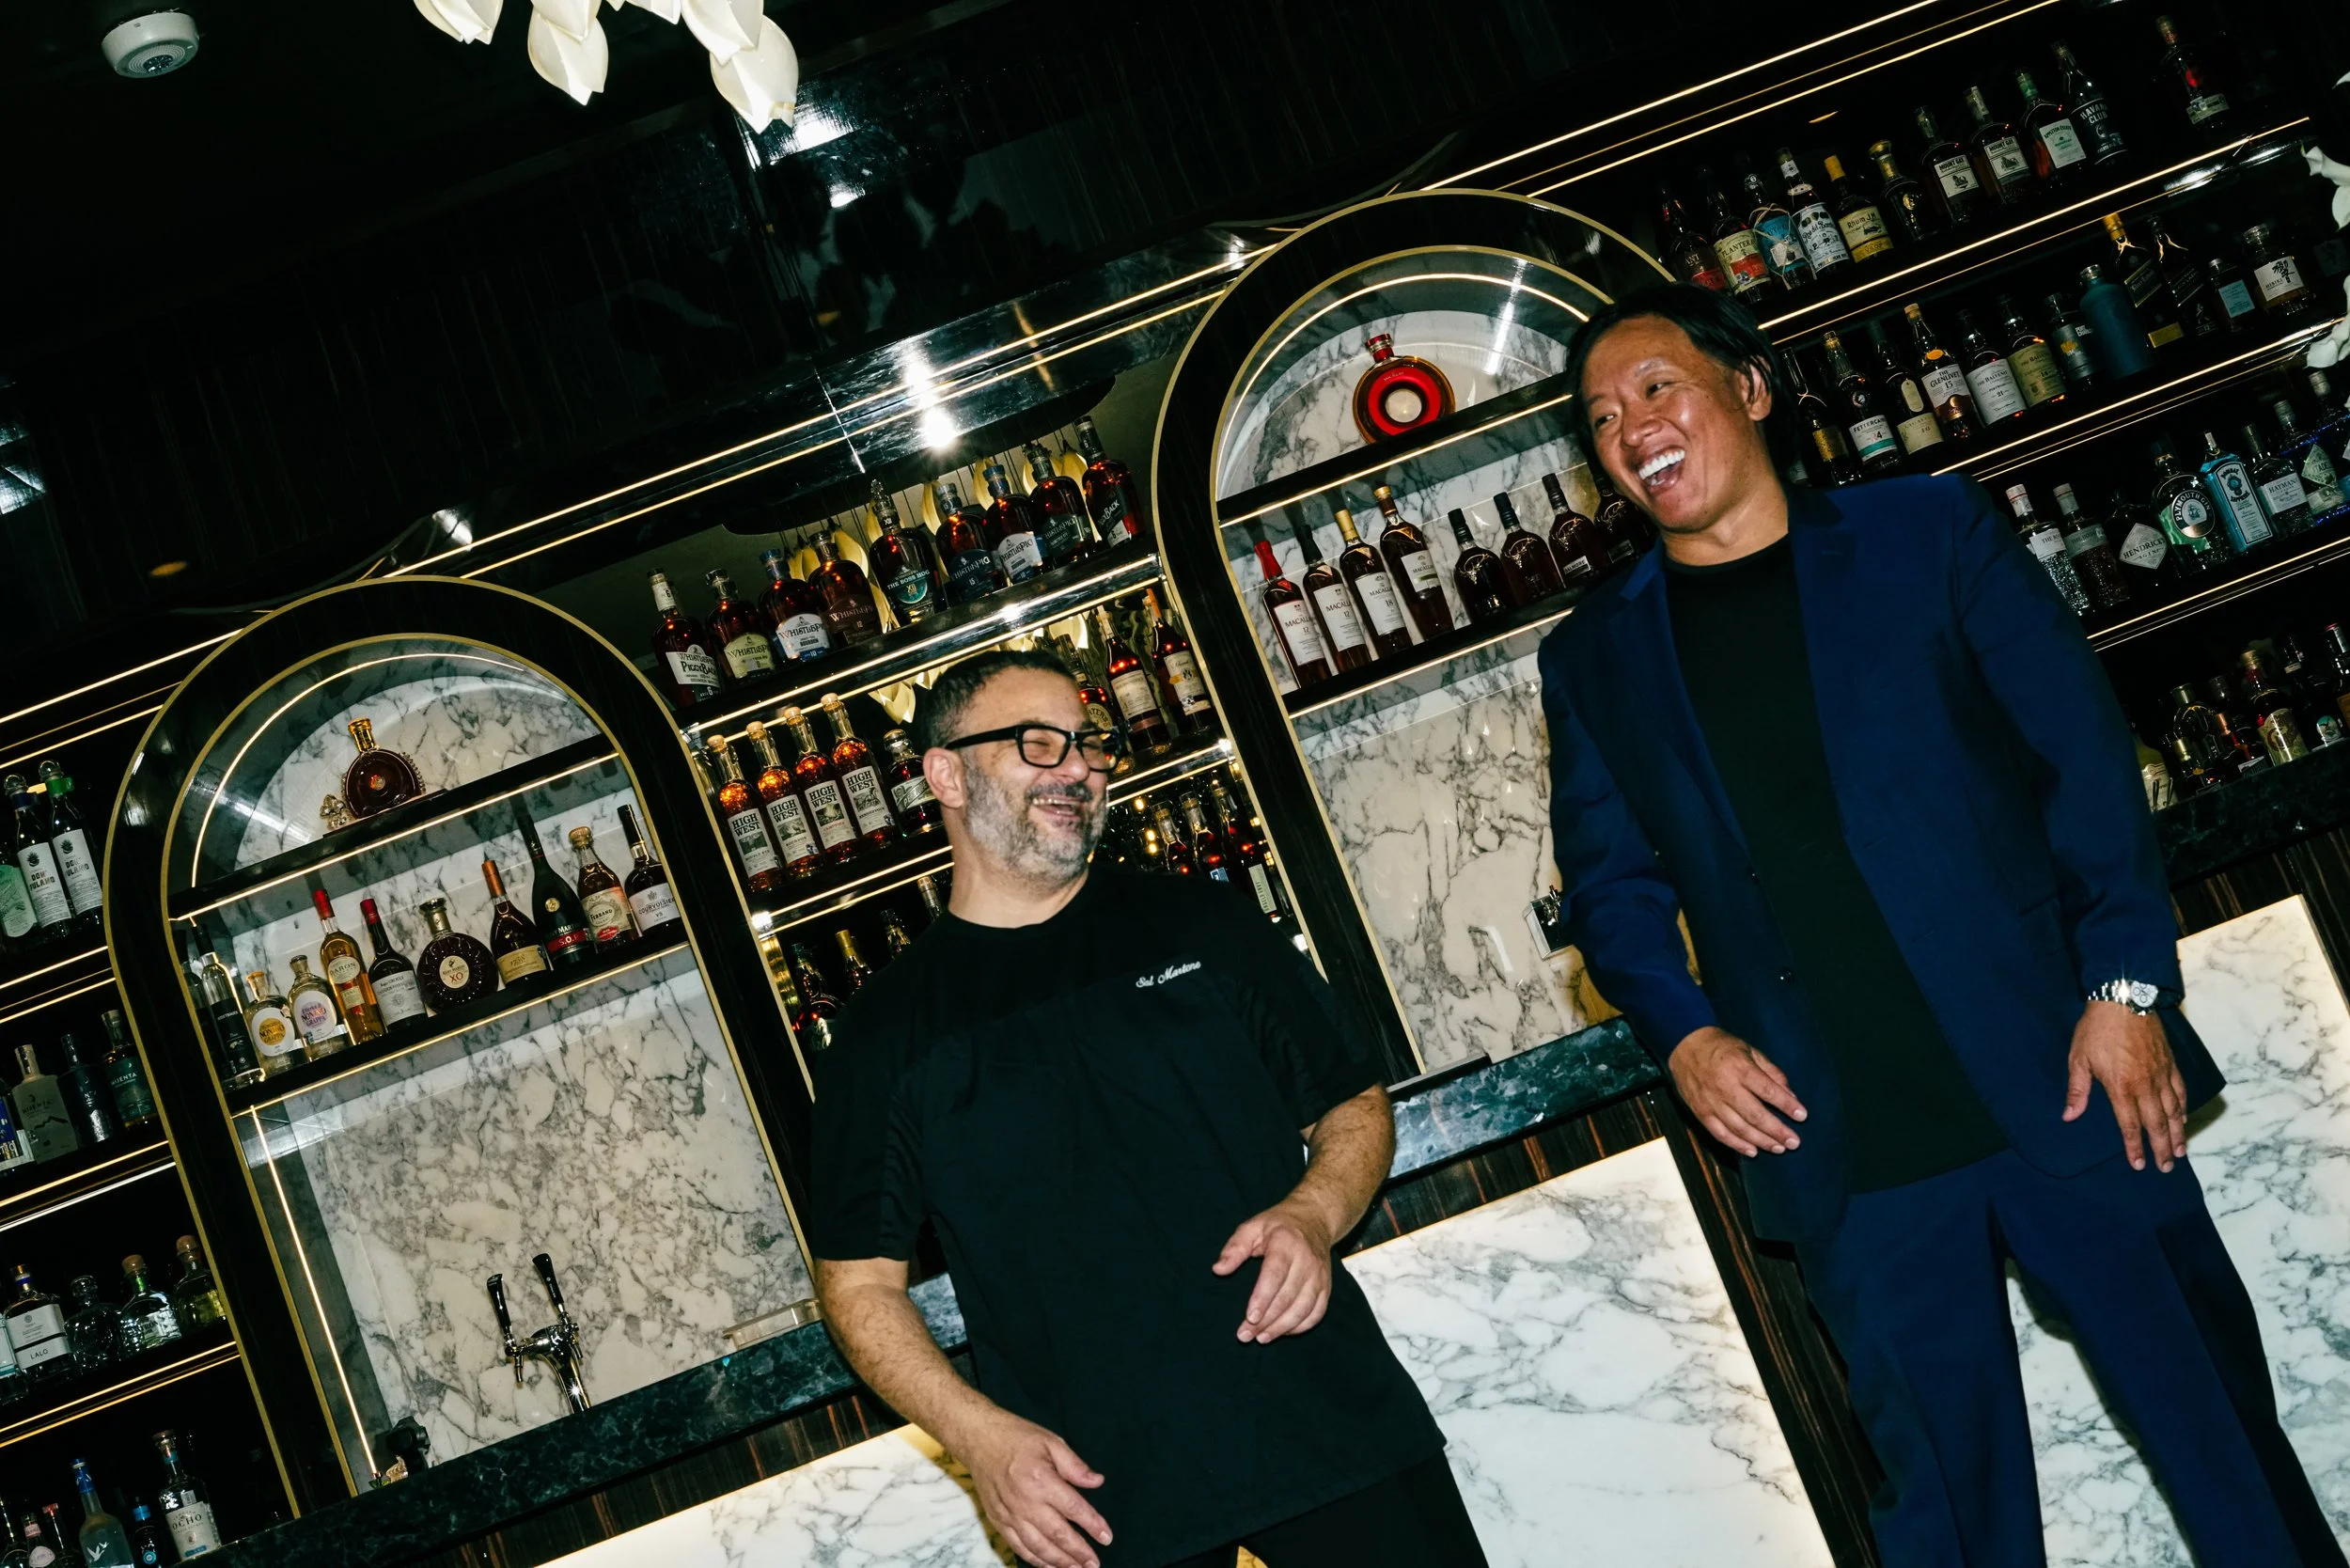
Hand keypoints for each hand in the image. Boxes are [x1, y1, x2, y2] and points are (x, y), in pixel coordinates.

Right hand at [962, 1412, 1110, 1567]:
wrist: (979, 1439)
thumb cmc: (1017, 1437)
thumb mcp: (1051, 1441)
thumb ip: (1074, 1465)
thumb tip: (1097, 1482)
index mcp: (1041, 1480)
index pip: (1073, 1509)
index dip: (1092, 1525)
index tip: (1106, 1537)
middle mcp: (1025, 1502)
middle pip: (1057, 1534)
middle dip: (1078, 1552)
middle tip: (1094, 1563)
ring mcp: (1010, 1515)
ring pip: (1038, 1547)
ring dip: (1059, 1562)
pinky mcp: (998, 1521)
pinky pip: (1019, 1547)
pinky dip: (1035, 1560)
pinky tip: (1049, 1566)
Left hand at [1211, 1199, 1334, 1343]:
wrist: (1314, 1219)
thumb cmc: (1277, 1226)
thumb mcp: (1252, 1227)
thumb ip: (1234, 1248)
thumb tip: (1218, 1270)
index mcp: (1286, 1243)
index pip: (1275, 1274)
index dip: (1263, 1298)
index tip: (1249, 1317)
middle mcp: (1307, 1260)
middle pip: (1288, 1296)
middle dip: (1267, 1320)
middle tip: (1246, 1335)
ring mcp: (1319, 1275)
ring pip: (1303, 1308)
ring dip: (1282, 1327)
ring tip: (1261, 1338)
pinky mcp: (1326, 1287)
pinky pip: (1316, 1312)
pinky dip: (1300, 1327)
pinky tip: (1283, 1332)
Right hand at [1669, 1026, 1806, 1156]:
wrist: (1684, 1045)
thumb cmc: (1721, 1047)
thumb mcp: (1750, 1050)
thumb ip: (1771, 1072)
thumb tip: (1790, 1095)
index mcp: (1740, 1067)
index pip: (1768, 1090)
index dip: (1786, 1105)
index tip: (1802, 1116)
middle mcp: (1725, 1087)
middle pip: (1755, 1114)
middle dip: (1777, 1130)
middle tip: (1794, 1142)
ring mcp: (1711, 1102)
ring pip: (1739, 1128)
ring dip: (1761, 1141)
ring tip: (1779, 1148)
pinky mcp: (1700, 1112)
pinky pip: (1720, 1133)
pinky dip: (1736, 1145)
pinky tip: (1753, 1151)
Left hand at [2064, 1000, 2187, 1172]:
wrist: (2124, 1000)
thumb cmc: (2097, 1029)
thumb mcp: (2078, 1059)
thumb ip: (2077, 1090)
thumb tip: (2069, 1116)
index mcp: (2121, 1087)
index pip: (2130, 1126)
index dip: (2134, 1147)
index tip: (2138, 1165)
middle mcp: (2145, 1086)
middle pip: (2156, 1125)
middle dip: (2160, 1149)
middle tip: (2165, 1168)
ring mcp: (2161, 1075)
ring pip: (2173, 1112)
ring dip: (2176, 1135)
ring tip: (2179, 1153)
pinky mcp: (2170, 1064)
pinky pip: (2180, 1092)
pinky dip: (2183, 1109)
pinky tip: (2183, 1120)